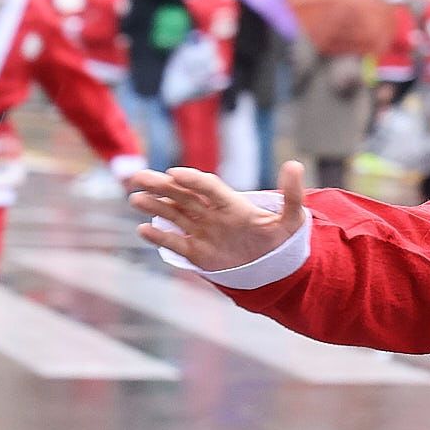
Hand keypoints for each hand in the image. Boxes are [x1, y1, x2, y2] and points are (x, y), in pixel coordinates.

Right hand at [131, 160, 306, 271]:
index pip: (208, 187)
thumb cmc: (281, 237)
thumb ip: (293, 194)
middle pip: (183, 196)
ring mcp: (202, 231)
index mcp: (232, 204)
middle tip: (138, 177)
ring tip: (135, 198)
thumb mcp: (292, 218)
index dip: (192, 179)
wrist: (273, 264)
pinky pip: (175, 242)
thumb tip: (295, 164)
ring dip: (155, 206)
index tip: (174, 173)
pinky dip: (160, 237)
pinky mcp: (197, 252)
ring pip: (174, 215)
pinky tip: (144, 229)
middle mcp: (212, 214)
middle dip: (161, 186)